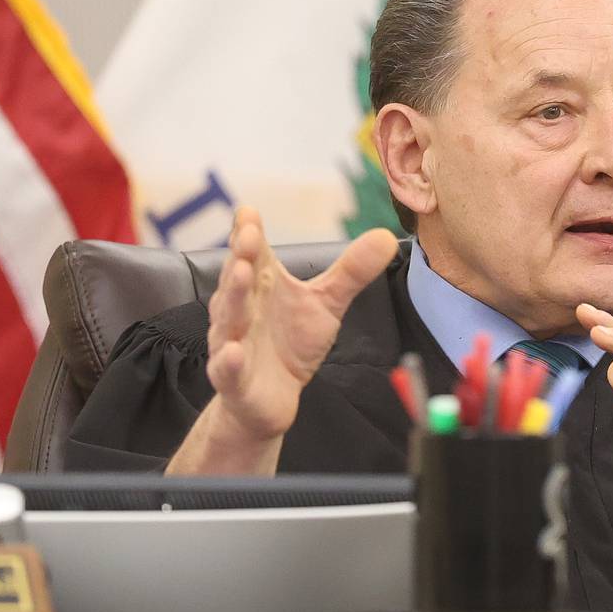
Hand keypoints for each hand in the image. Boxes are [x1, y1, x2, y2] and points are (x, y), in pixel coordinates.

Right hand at [205, 207, 397, 442]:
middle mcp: (242, 308)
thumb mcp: (326, 304)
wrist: (271, 399)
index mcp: (261, 285)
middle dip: (241, 256)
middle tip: (248, 235)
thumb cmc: (292, 343)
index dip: (249, 232)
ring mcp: (233, 342)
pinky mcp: (234, 379)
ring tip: (241, 272)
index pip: (252, 253)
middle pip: (238, 279)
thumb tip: (385, 235)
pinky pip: (227, 368)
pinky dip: (229, 360)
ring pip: (229, 317)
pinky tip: (234, 351)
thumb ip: (351, 271)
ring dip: (233, 295)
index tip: (249, 212)